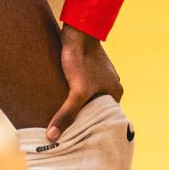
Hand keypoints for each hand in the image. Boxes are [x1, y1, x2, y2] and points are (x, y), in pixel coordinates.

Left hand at [46, 26, 124, 141]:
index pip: (105, 119)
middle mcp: (112, 84)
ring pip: (89, 97)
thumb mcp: (76, 91)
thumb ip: (66, 114)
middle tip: (68, 131)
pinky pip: (83, 86)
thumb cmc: (81, 60)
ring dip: (78, 105)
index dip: (92, 129)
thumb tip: (52, 137)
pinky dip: (74, 93)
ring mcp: (101, 75)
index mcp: (115, 93)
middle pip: (96, 108)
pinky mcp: (89, 67)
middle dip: (84, 118)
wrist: (78, 30)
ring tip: (64, 116)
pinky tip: (62, 97)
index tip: (79, 139)